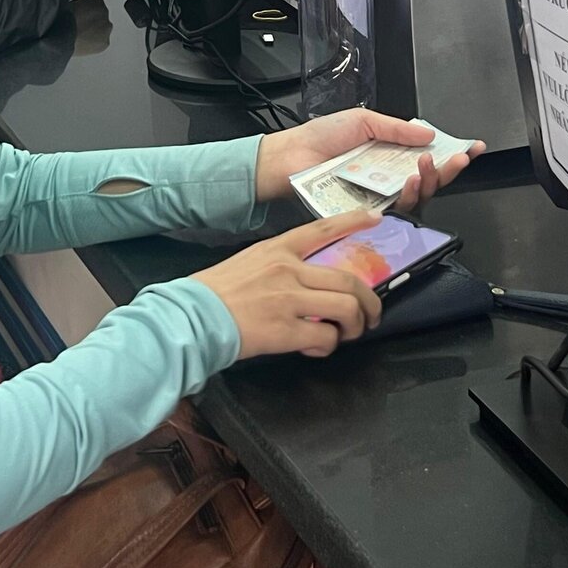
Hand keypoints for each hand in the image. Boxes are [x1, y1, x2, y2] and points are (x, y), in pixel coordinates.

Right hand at [192, 211, 385, 360]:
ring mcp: (288, 299)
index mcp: (277, 250)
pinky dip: (327, 346)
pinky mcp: (285, 330)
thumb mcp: (248, 264)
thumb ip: (280, 268)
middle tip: (371, 314)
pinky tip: (315, 347)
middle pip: (348, 280)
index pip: (322, 229)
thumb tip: (306, 284)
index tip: (375, 219)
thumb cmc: (215, 293)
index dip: (353, 222)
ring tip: (348, 334)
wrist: (191, 317)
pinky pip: (325, 337)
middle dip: (369, 301)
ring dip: (355, 325)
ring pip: (346, 308)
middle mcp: (288, 270)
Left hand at [254, 108, 482, 208]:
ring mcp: (379, 194)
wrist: (291, 157)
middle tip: (459, 158)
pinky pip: (396, 209)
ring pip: (418, 195)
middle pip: (429, 178)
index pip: (427, 154)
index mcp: (388, 152)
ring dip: (431, 180)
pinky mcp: (368, 210)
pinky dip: (409, 194)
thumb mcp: (364, 120)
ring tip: (428, 164)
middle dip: (450, 169)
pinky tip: (411, 180)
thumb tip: (429, 135)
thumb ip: (398, 129)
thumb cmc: (319, 138)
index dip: (451, 153)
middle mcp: (387, 175)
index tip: (473, 147)